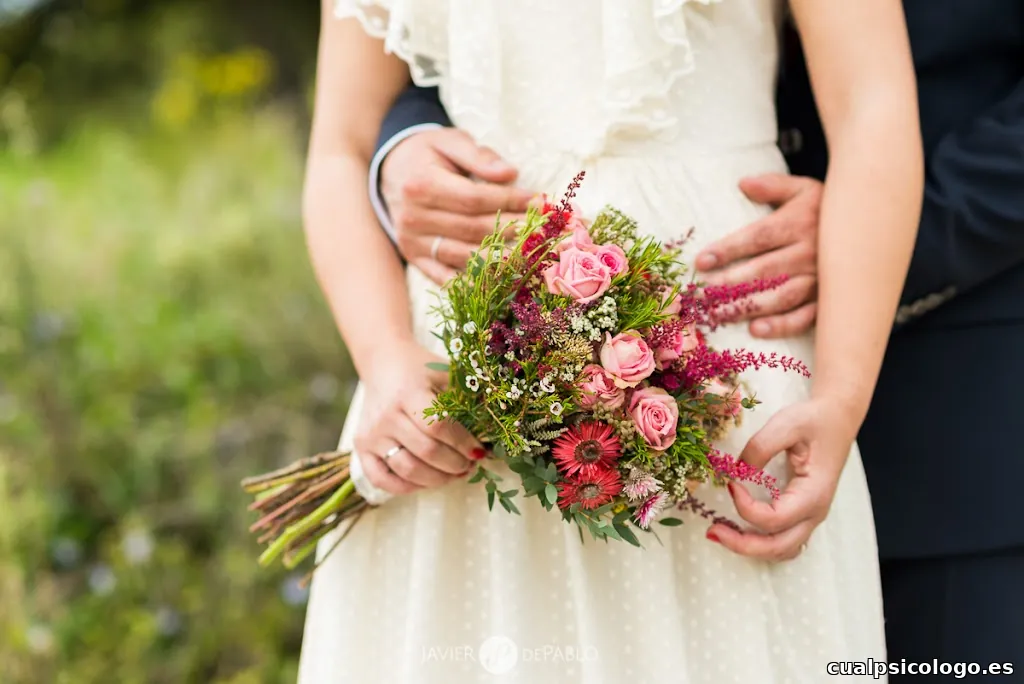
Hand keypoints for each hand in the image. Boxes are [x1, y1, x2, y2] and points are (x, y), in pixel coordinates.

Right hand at [355, 343, 483, 494]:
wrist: (383, 362)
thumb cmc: (421, 370)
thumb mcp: (446, 374)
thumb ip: (469, 398)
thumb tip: (495, 428)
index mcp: (408, 393)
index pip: (438, 426)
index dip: (463, 443)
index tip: (480, 451)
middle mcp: (386, 416)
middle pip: (426, 452)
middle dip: (456, 465)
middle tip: (471, 465)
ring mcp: (371, 434)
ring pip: (407, 470)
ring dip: (438, 480)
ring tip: (455, 474)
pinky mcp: (361, 447)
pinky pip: (382, 480)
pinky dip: (407, 487)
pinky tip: (427, 481)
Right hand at [381, 128, 535, 284]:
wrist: (392, 171)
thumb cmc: (429, 154)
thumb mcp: (450, 142)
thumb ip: (479, 157)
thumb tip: (510, 173)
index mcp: (422, 184)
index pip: (474, 199)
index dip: (509, 202)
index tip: (539, 202)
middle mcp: (413, 217)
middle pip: (472, 229)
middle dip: (512, 230)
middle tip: (542, 230)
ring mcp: (412, 242)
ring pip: (462, 256)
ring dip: (499, 260)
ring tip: (530, 257)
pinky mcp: (414, 258)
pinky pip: (443, 277)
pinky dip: (470, 284)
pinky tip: (497, 285)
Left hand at [695, 174, 822, 338]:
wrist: (875, 225)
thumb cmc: (828, 208)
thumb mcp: (804, 189)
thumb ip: (773, 186)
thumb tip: (742, 183)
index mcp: (799, 224)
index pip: (758, 238)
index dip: (728, 250)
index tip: (701, 261)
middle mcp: (810, 253)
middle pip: (764, 270)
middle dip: (729, 284)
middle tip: (700, 295)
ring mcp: (821, 279)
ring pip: (780, 296)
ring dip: (748, 307)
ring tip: (717, 315)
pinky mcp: (829, 300)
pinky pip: (807, 316)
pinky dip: (783, 325)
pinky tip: (757, 330)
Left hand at [705, 398, 857, 560]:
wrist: (837, 419)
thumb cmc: (813, 420)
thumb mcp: (786, 423)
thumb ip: (760, 447)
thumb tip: (736, 472)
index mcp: (813, 493)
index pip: (775, 518)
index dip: (746, 507)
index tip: (730, 483)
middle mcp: (815, 513)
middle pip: (778, 547)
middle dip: (742, 545)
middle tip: (712, 530)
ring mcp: (810, 517)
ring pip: (782, 550)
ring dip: (750, 548)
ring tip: (721, 533)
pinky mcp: (803, 514)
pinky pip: (784, 542)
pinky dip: (761, 544)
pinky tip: (739, 532)